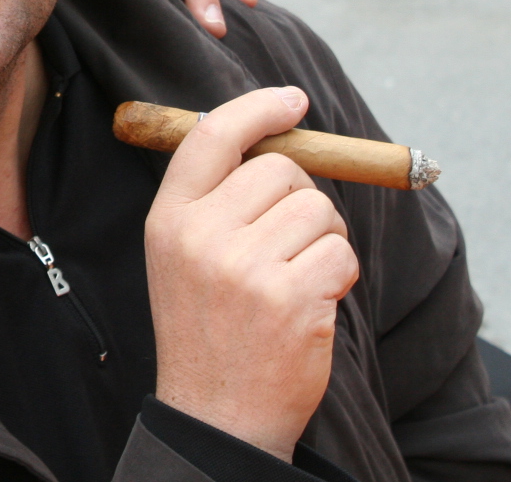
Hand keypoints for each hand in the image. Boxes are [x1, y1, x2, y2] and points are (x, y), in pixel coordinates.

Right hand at [147, 87, 359, 461]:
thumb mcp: (180, 253)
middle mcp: (201, 236)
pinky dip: (341, 274)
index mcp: (168, 218)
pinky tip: (312, 302)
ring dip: (325, 238)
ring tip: (298, 276)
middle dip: (302, 195)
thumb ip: (213, 198)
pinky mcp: (292, 298)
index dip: (257, 108)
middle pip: (280, 169)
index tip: (291, 100)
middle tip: (291, 239)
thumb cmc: (206, 325)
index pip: (213, 136)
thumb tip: (273, 139)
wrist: (216, 410)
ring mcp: (246, 267)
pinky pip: (341, 252)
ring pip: (319, 209)